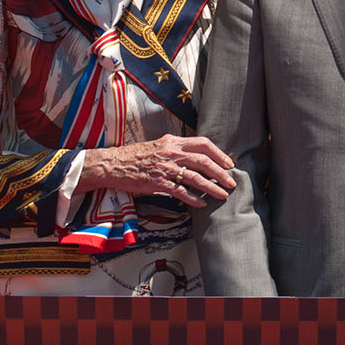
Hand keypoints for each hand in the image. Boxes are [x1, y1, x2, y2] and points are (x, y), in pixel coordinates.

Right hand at [80, 135, 237, 206]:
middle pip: (204, 160)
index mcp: (173, 141)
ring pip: (195, 177)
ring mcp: (165, 168)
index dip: (219, 153)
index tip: (229, 163)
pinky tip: (202, 203)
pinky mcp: (158, 182)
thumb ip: (177, 150)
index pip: (203, 143)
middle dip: (221, 172)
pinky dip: (193, 198)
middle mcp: (171, 152)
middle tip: (231, 182)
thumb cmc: (136, 156)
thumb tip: (196, 159)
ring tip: (223, 195)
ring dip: (212, 187)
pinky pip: (180, 191)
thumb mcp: (159, 146)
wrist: (113, 164)